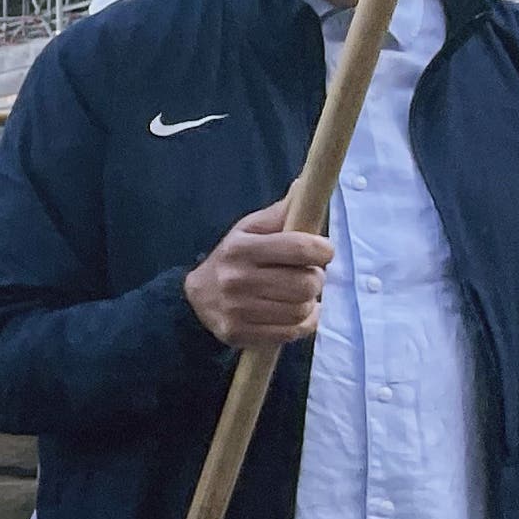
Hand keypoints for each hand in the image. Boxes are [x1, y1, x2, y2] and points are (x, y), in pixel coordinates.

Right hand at [185, 200, 330, 347]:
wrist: (195, 299)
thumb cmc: (234, 259)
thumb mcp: (249, 230)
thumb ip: (280, 213)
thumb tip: (306, 185)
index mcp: (241, 247)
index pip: (300, 248)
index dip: (323, 251)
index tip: (322, 252)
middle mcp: (236, 278)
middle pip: (306, 283)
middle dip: (315, 279)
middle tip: (306, 276)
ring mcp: (237, 309)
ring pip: (302, 310)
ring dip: (309, 303)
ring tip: (298, 296)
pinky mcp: (239, 333)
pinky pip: (293, 331)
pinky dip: (303, 323)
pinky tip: (295, 314)